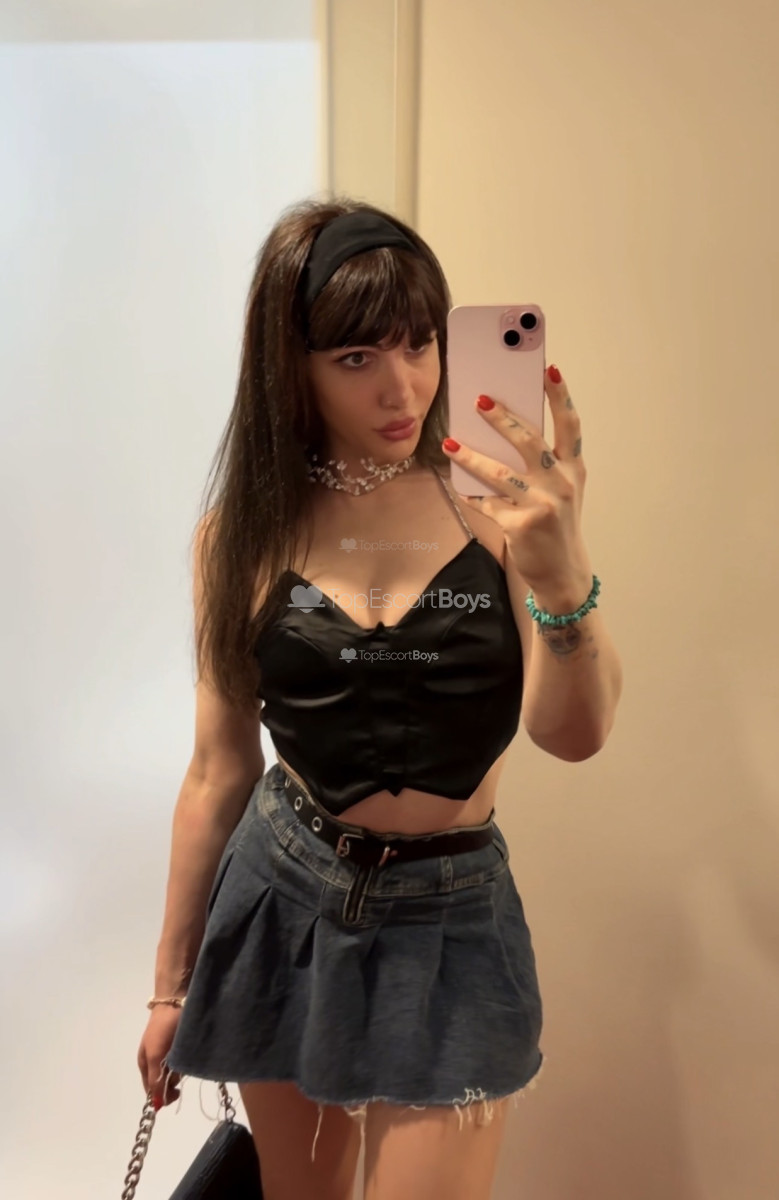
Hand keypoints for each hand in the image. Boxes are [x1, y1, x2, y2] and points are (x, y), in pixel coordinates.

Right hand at [137, 1006, 182, 1110]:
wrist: (175, 1001)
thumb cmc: (161, 1029)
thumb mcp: (155, 1056)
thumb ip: (155, 1079)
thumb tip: (157, 1105)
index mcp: (145, 1065)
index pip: (152, 1090)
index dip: (162, 1095)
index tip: (176, 1093)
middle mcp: (156, 1061)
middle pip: (165, 1082)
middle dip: (173, 1080)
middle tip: (179, 1069)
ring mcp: (169, 1053)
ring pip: (175, 1073)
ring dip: (181, 1070)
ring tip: (184, 1055)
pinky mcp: (181, 1046)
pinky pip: (184, 1062)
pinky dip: (187, 1061)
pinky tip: (190, 1052)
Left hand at [442, 364, 589, 593]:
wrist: (563, 573)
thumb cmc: (558, 525)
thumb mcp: (561, 490)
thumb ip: (543, 463)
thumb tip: (504, 431)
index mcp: (573, 468)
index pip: (570, 424)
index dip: (560, 395)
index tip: (549, 369)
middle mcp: (561, 483)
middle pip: (529, 441)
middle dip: (502, 418)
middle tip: (479, 401)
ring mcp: (541, 504)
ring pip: (499, 473)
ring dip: (470, 457)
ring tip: (449, 443)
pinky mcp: (520, 525)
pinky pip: (486, 504)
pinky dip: (471, 496)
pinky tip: (459, 488)